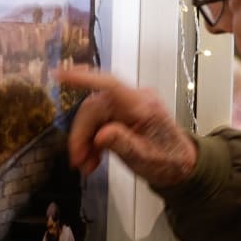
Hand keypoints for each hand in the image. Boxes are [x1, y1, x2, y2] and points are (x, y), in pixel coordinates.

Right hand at [56, 66, 197, 187]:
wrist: (180, 165)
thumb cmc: (168, 160)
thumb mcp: (145, 158)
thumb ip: (123, 144)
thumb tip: (100, 136)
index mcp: (142, 106)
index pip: (110, 84)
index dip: (84, 78)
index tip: (60, 75)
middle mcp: (133, 100)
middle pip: (94, 107)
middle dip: (81, 134)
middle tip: (77, 161)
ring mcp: (127, 106)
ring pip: (93, 117)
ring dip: (85, 141)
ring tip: (85, 166)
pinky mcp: (122, 115)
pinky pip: (99, 122)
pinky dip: (92, 141)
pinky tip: (92, 159)